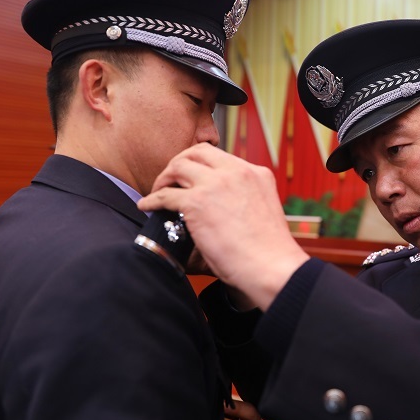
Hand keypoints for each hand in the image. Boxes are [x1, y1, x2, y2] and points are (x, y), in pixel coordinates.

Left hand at [138, 143, 308, 309]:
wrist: (272, 267)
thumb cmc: (270, 251)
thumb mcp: (263, 211)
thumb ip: (245, 200)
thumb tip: (224, 208)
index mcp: (256, 173)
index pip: (221, 157)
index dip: (201, 165)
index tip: (191, 177)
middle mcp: (237, 172)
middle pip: (197, 152)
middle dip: (179, 163)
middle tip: (170, 180)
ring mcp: (216, 184)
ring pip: (178, 166)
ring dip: (164, 178)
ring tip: (157, 192)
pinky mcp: (197, 202)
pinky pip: (164, 195)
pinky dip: (152, 200)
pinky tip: (146, 207)